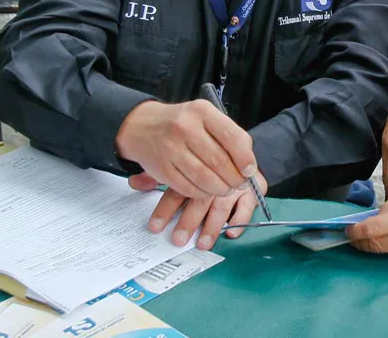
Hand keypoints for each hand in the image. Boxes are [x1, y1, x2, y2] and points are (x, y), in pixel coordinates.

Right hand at [116, 100, 256, 199]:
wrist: (141, 126)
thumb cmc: (181, 122)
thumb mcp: (204, 116)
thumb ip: (226, 134)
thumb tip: (248, 164)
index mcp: (202, 111)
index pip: (232, 137)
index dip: (245, 158)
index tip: (250, 170)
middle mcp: (185, 128)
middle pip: (220, 162)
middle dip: (234, 178)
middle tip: (239, 183)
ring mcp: (171, 148)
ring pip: (205, 178)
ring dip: (220, 189)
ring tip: (225, 189)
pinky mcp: (161, 168)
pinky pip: (188, 188)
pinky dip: (202, 193)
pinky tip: (206, 189)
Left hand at [129, 170, 265, 249]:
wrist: (238, 144)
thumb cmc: (206, 158)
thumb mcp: (180, 161)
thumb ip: (157, 174)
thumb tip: (134, 183)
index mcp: (195, 167)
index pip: (178, 189)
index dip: (166, 209)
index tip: (155, 227)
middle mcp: (215, 175)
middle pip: (199, 198)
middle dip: (188, 221)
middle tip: (178, 239)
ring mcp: (234, 183)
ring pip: (222, 204)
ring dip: (212, 226)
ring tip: (203, 243)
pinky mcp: (254, 188)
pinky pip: (248, 204)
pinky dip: (240, 218)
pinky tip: (232, 231)